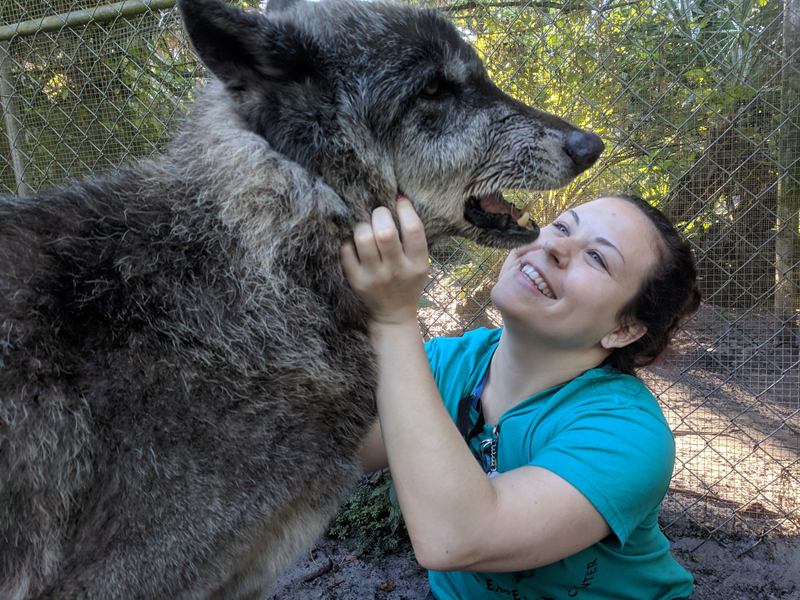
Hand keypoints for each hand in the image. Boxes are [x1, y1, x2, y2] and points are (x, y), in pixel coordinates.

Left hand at [340, 198, 428, 324]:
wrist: (393, 314)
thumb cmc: (407, 281)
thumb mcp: (420, 262)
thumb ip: (412, 238)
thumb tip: (397, 199)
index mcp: (417, 263)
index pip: (413, 228)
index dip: (405, 209)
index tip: (399, 201)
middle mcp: (396, 270)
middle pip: (385, 232)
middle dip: (380, 214)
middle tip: (379, 215)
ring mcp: (374, 276)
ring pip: (363, 238)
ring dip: (363, 225)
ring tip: (367, 227)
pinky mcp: (356, 280)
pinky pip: (346, 250)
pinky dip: (349, 240)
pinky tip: (355, 242)